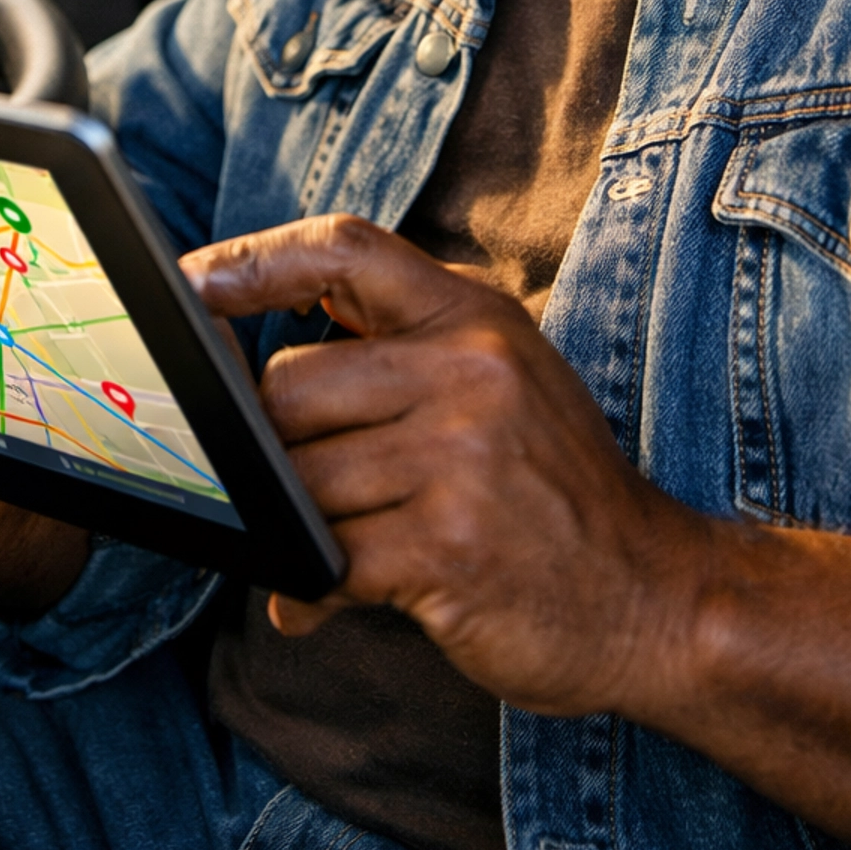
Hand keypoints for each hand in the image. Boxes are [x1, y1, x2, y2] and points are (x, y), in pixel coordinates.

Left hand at [181, 212, 694, 713]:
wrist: (659, 596)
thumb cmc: (555, 490)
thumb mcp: (503, 382)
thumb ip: (401, 356)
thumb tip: (257, 372)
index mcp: (474, 316)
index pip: (345, 250)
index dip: (256, 260)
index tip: (191, 285)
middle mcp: (469, 369)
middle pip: (289, 384)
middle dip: (273, 448)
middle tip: (292, 487)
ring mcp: (461, 455)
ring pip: (298, 478)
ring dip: (295, 525)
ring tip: (325, 549)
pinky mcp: (449, 545)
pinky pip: (327, 559)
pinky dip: (309, 587)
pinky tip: (321, 599)